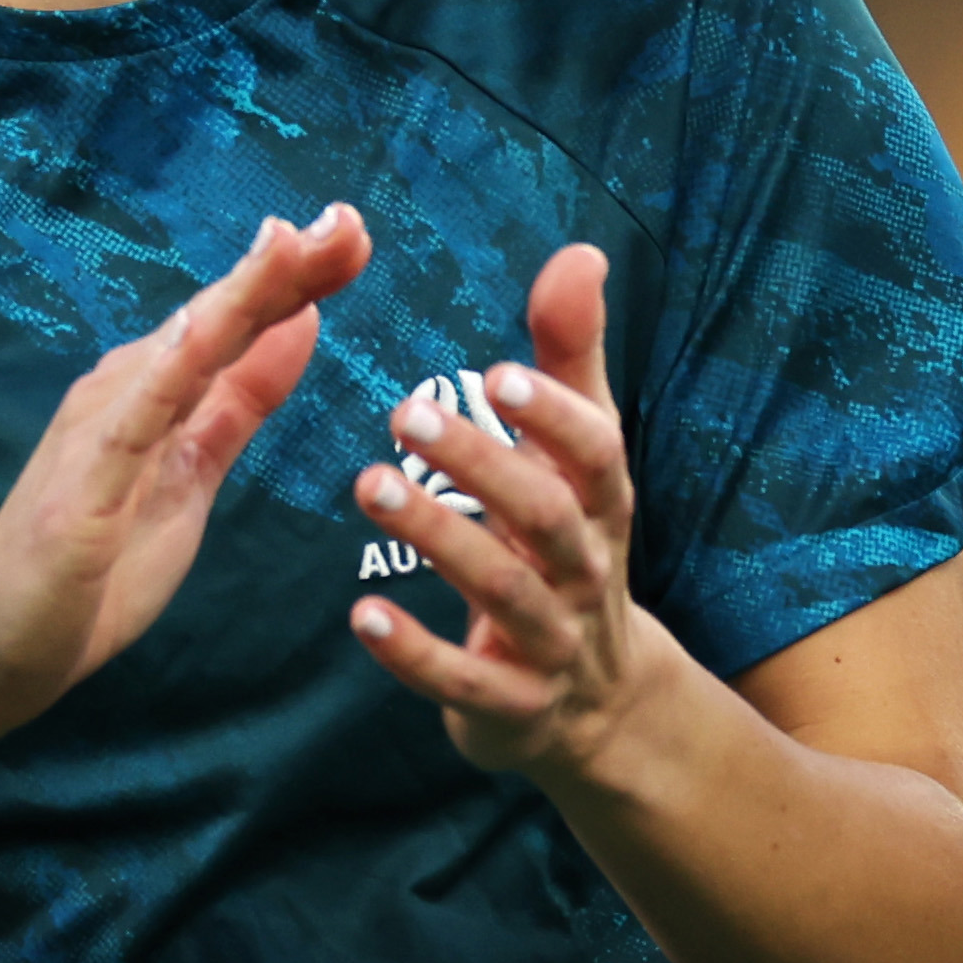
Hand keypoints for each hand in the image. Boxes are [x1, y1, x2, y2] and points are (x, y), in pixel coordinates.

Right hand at [0, 206, 370, 739]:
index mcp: (153, 394)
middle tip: (347, 219)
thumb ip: (238, 402)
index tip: (351, 232)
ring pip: (179, 354)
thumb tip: (300, 324)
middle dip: (280, 269)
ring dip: (236, 298)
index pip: (235, 325)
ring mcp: (96, 438)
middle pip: (213, 321)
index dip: (294, 277)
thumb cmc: (87, 573)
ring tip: (291, 246)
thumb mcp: (190, 476)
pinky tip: (202, 329)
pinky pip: (131, 421)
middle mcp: (122, 396)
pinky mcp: (80, 490)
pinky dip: (168, 370)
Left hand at [346, 242, 674, 779]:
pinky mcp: (510, 707)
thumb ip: (570, 361)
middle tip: (405, 410)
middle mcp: (584, 572)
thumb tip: (579, 254)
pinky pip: (465, 681)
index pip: (596, 455)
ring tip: (370, 486)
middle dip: (482, 464)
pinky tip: (362, 614)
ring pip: (502, 591)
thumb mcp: (580, 463)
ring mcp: (552, 644)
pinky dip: (415, 651)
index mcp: (600, 508)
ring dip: (437, 537)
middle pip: (546, 516)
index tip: (495, 373)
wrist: (601, 708)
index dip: (553, 416)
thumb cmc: (571, 550)